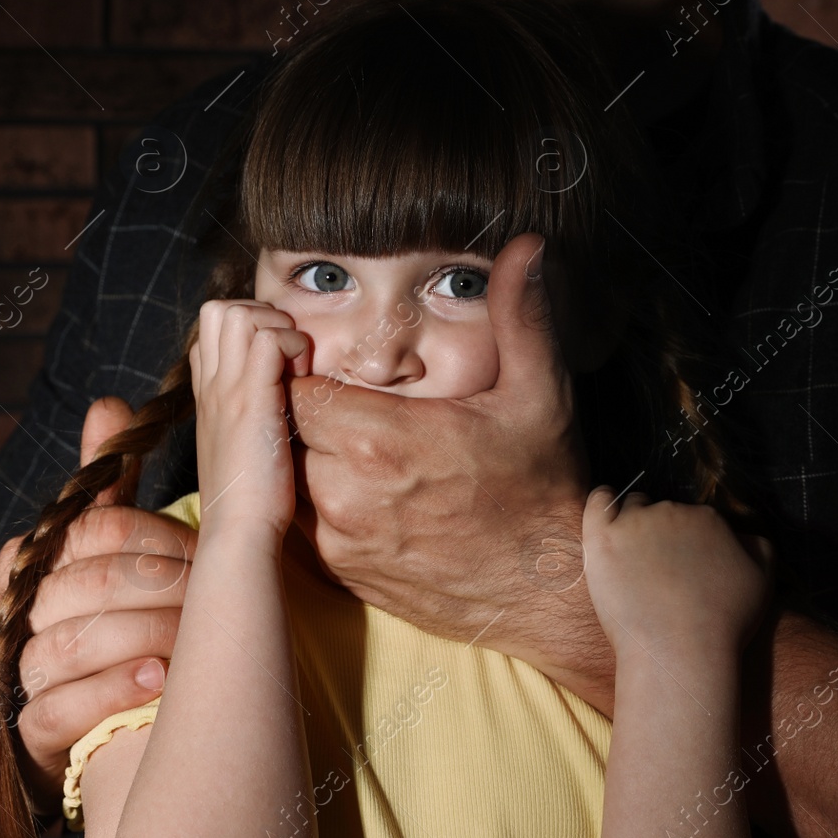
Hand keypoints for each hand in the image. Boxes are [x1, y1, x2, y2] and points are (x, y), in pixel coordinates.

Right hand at [0, 395, 196, 805]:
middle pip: (87, 583)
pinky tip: (159, 682)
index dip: (160, 537)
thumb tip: (108, 404)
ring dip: (143, 638)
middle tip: (217, 597)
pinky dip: (112, 691)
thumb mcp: (106, 545)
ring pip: (69, 643)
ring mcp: (19, 670)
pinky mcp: (30, 731)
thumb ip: (106, 482)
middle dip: (162, 588)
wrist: (74, 713)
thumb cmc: (102, 613)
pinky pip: (57, 708)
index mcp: (35, 554)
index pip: (96, 528)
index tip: (212, 550)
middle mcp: (15, 607)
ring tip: (196, 641)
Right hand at [189, 298, 311, 541]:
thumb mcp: (244, 449)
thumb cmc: (251, 502)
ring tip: (294, 367)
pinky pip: (268, 339)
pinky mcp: (250, 400)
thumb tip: (284, 399)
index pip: (212, 329)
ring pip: (240, 313)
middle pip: (219, 308)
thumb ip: (254, 417)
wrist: (238, 534)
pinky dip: (292, 347)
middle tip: (287, 357)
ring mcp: (226, 390)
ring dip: (277, 328)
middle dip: (262, 316)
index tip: (276, 363)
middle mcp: (210, 386)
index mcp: (207, 395)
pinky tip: (302, 381)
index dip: (248, 330)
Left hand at [286, 234, 600, 694]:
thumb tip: (526, 246)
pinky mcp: (343, 572)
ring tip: (359, 446)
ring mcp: (340, 539)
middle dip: (309, 415)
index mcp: (383, 438)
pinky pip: (307, 520)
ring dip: (313, 458)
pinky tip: (367, 487)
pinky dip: (324, 500)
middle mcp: (347, 493)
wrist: (550, 591)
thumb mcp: (540, 394)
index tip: (338, 372)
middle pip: (288, 433)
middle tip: (348, 405)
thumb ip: (520, 315)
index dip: (309, 374)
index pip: (296, 388)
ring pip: (292, 477)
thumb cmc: (544, 489)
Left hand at [581, 489, 772, 660]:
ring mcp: (634, 522)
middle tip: (656, 570)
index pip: (692, 517)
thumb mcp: (762, 581)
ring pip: (631, 506)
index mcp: (708, 518)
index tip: (681, 566)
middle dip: (660, 533)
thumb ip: (758, 547)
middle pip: (662, 510)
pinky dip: (602, 501)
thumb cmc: (723, 624)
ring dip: (631, 521)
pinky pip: (599, 502)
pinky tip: (604, 516)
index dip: (687, 541)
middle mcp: (672, 511)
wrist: (682, 651)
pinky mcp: (602, 537)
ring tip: (630, 555)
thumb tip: (741, 534)